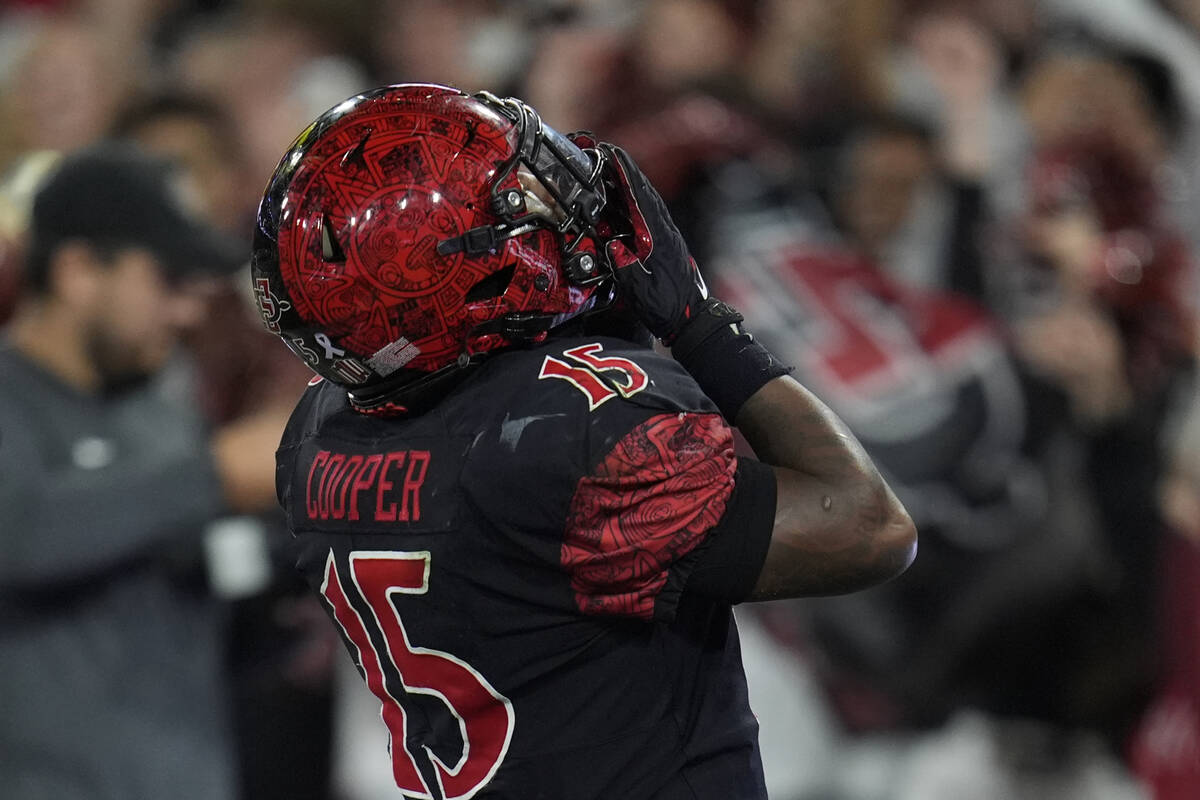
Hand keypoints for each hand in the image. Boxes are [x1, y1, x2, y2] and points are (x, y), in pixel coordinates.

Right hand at [595, 143, 708, 344]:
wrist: (692, 319)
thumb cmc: (668, 307)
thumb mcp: (641, 291)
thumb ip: (625, 267)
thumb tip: (611, 246)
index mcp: (658, 237)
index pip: (640, 197)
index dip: (625, 174)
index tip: (612, 154)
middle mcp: (664, 230)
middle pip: (643, 191)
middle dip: (625, 170)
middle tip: (605, 152)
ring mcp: (666, 235)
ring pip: (646, 200)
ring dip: (630, 182)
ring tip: (611, 167)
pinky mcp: (665, 242)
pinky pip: (647, 213)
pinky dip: (635, 199)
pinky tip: (624, 197)